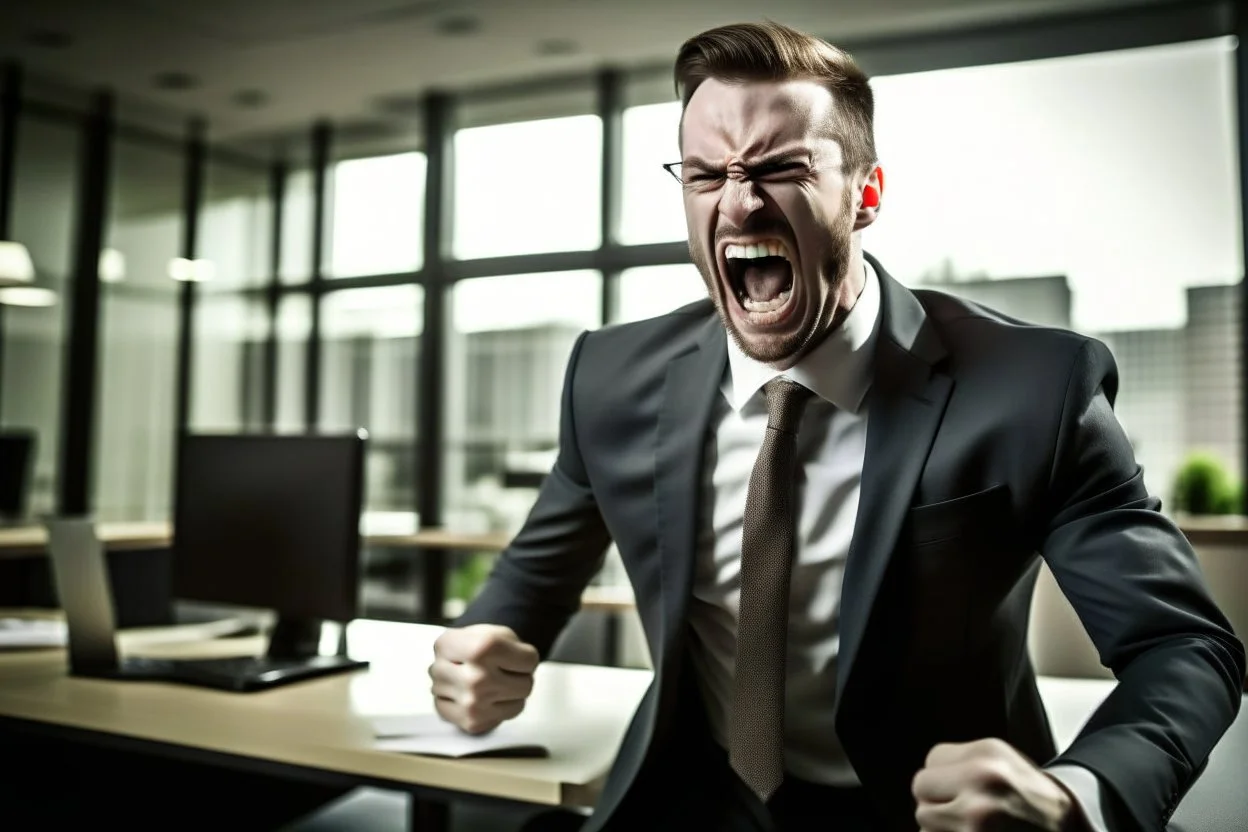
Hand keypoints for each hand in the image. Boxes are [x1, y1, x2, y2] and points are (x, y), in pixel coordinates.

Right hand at [429, 624, 538, 734]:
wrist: (444, 662)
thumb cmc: (475, 645)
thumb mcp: (495, 631)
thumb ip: (517, 648)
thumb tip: (526, 673)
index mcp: (477, 648)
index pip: (530, 660)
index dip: (525, 655)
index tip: (511, 653)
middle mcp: (471, 678)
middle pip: (527, 684)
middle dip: (519, 676)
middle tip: (502, 669)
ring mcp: (470, 704)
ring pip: (519, 703)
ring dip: (510, 692)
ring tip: (492, 682)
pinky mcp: (471, 722)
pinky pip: (507, 716)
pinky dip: (501, 707)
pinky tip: (484, 697)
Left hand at [913, 738, 1087, 830]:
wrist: (1072, 829)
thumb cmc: (1034, 799)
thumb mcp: (1004, 762)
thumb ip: (961, 762)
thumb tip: (924, 783)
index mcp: (987, 755)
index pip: (930, 761)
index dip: (944, 778)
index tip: (964, 788)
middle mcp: (981, 782)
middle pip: (921, 791)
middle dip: (938, 802)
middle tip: (968, 811)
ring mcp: (977, 819)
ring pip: (924, 822)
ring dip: (942, 827)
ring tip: (976, 826)